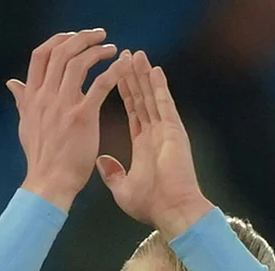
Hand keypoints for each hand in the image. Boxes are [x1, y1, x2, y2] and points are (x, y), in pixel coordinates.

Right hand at [6, 29, 130, 211]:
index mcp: (32, 97)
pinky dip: (114, 71)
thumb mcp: (25, 124)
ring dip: (98, 51)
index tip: (73, 37)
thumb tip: (13, 83)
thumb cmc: (42, 157)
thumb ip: (22, 101)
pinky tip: (123, 66)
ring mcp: (63, 105)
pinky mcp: (83, 116)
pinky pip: (100, 85)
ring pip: (79, 63)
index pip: (40, 55)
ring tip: (113, 50)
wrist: (49, 182)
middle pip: (61, 52)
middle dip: (82, 38)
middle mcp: (45, 96)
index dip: (58, 40)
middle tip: (99, 36)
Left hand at [96, 50, 213, 237]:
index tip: (116, 75)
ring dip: (143, 75)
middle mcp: (156, 134)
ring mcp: (166, 131)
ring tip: (136, 54)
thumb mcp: (123, 188)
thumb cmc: (151, 205)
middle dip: (132, 77)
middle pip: (142, 99)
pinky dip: (159, 86)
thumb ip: (112, 173)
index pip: (133, 112)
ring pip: (152, 96)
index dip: (124, 93)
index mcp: (143, 145)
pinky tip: (153, 69)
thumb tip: (101, 161)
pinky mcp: (174, 131)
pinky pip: (164, 104)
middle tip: (125, 55)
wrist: (173, 212)